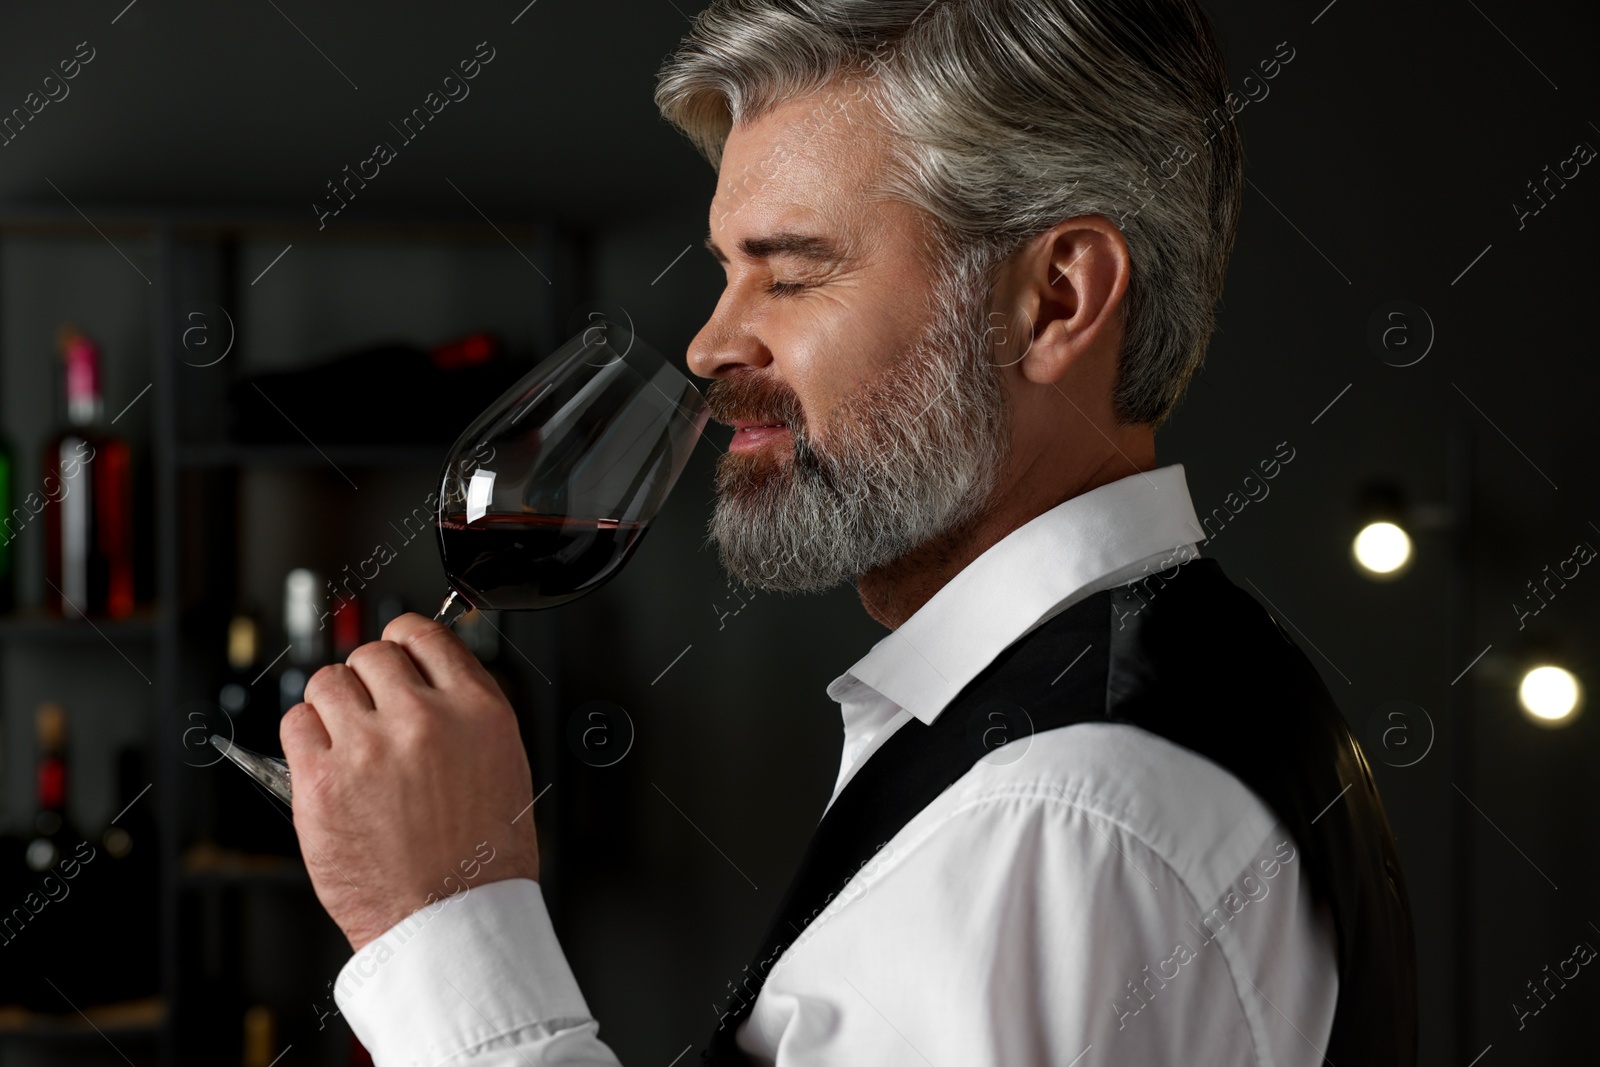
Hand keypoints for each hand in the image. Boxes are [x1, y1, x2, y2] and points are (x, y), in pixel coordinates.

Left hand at [281, 613, 540, 951]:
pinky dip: (306, 735)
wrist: (452, 922)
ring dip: (335, 704)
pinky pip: (295, 723)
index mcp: (477, 711)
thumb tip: (430, 673)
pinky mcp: (321, 783)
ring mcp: (368, 749)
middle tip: (373, 711)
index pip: (424, 634)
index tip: (396, 653)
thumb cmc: (483, 859)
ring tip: (348, 740)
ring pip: (327, 681)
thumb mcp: (504, 763)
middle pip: (372, 654)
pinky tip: (326, 759)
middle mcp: (423, 720)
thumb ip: (466, 710)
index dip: (404, 641)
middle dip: (369, 679)